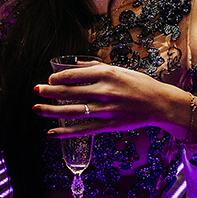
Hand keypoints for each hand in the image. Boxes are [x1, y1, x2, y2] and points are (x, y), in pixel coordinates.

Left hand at [33, 62, 182, 137]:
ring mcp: (106, 109)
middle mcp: (104, 91)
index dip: (59, 78)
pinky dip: (65, 132)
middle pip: (69, 92)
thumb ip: (95, 68)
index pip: (75, 75)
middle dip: (49, 91)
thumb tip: (74, 65)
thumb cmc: (140, 84)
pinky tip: (51, 133)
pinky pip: (83, 130)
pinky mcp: (109, 125)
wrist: (160, 103)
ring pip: (72, 111)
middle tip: (36, 90)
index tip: (50, 79)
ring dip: (51, 110)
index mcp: (107, 73)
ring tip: (36, 109)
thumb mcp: (119, 70)